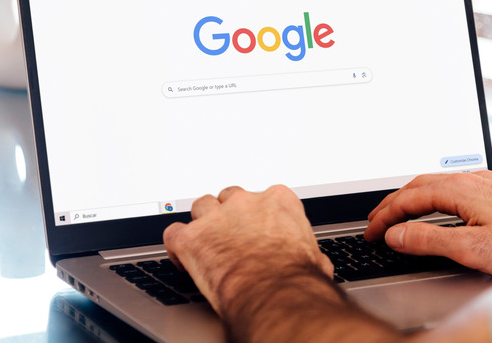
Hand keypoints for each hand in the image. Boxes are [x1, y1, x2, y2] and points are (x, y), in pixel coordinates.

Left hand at [163, 185, 333, 316]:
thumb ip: (307, 250)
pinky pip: (174, 233)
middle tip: (229, 236)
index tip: (256, 228)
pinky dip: (177, 246)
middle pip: (229, 198)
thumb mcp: (313, 257)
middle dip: (228, 215)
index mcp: (278, 201)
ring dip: (201, 223)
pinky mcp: (192, 238)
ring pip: (200, 207)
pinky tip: (184, 257)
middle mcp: (246, 202)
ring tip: (204, 242)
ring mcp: (216, 217)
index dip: (256, 215)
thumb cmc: (296, 278)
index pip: (263, 197)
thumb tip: (317, 264)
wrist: (276, 294)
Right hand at [363, 170, 491, 275]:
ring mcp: (485, 181)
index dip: (386, 216)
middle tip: (376, 220)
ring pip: (435, 183)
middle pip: (418, 185)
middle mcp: (471, 178)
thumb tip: (397, 234)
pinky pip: (452, 186)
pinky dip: (432, 197)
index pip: (408, 199)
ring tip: (398, 213)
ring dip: (412, 198)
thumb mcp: (473, 247)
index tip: (373, 231)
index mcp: (460, 189)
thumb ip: (430, 240)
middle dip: (393, 202)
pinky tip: (437, 207)